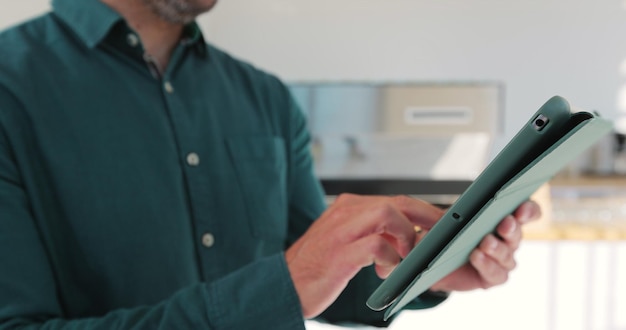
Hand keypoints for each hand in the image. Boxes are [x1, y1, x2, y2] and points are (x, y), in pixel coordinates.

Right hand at [285, 194, 443, 318]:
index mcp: (347, 207)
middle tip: (441, 235)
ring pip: (389, 214)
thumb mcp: (347, 242)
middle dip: (426, 217)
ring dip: (406, 237)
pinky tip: (384, 272)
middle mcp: (345, 211)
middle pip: (397, 202)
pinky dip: (390, 258)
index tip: (440, 224)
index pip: (394, 200)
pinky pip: (377, 245)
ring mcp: (341, 230)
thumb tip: (407, 237)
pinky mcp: (340, 252)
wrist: (285, 285)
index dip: (422, 211)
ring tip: (404, 258)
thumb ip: (373, 234)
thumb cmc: (317, 267)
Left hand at [429, 200, 540, 291]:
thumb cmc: (446, 232)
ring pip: (507, 256)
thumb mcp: (446, 216)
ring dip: (497, 248)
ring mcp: (502, 260)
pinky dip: (486, 265)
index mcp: (502, 217)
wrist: (434, 261)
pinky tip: (476, 257)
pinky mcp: (492, 277)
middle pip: (517, 233)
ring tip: (485, 243)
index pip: (527, 212)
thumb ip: (451, 210)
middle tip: (504, 224)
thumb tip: (454, 208)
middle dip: (511, 228)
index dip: (529, 210)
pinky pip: (496, 273)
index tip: (521, 208)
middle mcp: (507, 239)